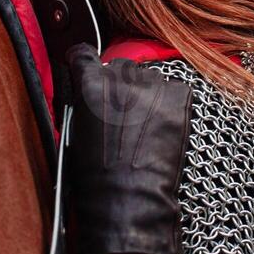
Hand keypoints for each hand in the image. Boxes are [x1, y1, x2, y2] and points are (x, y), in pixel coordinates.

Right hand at [65, 43, 191, 253]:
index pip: (83, 54)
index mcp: (89, 85)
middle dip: (119, 84)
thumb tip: (89, 89)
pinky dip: (169, 103)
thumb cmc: (97, 177)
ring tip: (143, 125)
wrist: (130, 199)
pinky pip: (173, 89)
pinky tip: (161, 126)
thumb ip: (84, 102)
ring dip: (145, 94)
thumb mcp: (75, 132)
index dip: (82, 61)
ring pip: (148, 77)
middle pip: (120, 66)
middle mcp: (121, 78)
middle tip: (121, 112)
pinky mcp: (178, 98)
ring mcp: (153, 87)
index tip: (84, 64)